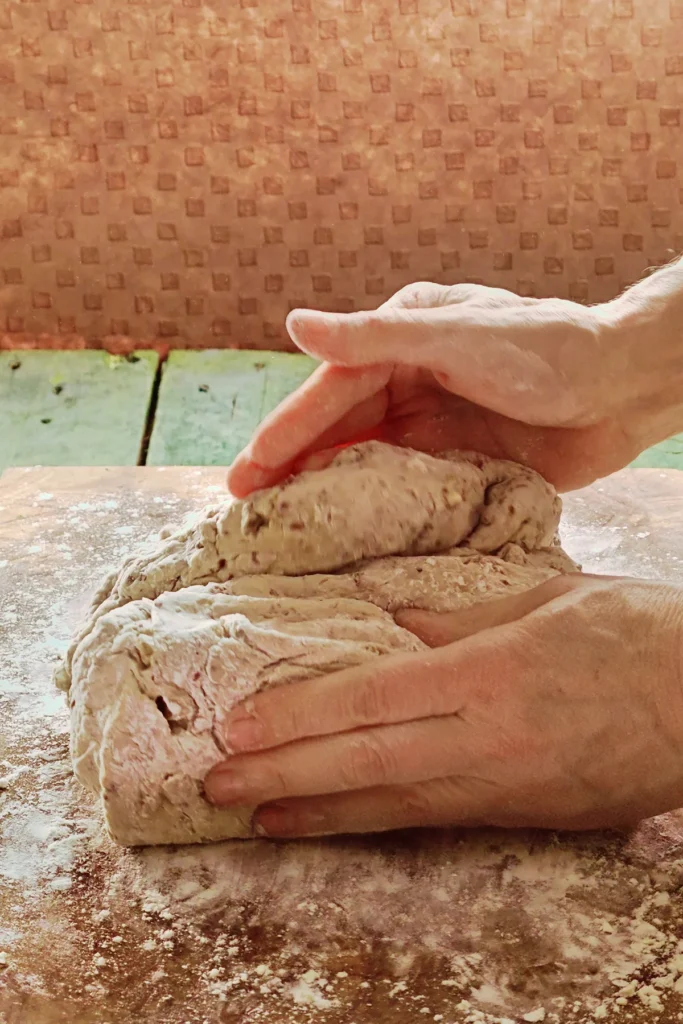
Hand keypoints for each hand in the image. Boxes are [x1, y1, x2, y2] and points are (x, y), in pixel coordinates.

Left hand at [204, 575, 682, 835]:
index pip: (374, 695)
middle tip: (217, 783)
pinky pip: (434, 820)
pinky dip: (376, 823)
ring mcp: (504, 783)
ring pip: (393, 803)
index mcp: (492, 671)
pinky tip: (339, 826)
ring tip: (257, 818)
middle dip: (285, 773)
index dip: (302, 713)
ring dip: (319, 812)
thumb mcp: (551, 599)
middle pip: (367, 759)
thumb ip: (465, 615)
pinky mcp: (525, 813)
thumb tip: (397, 619)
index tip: (242, 723)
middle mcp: (487, 735)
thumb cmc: (640, 635)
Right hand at [227, 281, 641, 495]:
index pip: (329, 393)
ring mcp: (431, 426)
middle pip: (336, 432)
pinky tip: (346, 542)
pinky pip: (403, 492)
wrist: (624, 389)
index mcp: (400, 342)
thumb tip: (295, 325)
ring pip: (363, 465)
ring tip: (282, 535)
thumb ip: (376, 337)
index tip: (244, 475)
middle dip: (289, 470)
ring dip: (324, 496)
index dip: (284, 433)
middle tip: (243, 513)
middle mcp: (407, 382)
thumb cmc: (549, 348)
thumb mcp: (458, 334)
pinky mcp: (457, 463)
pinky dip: (373, 515)